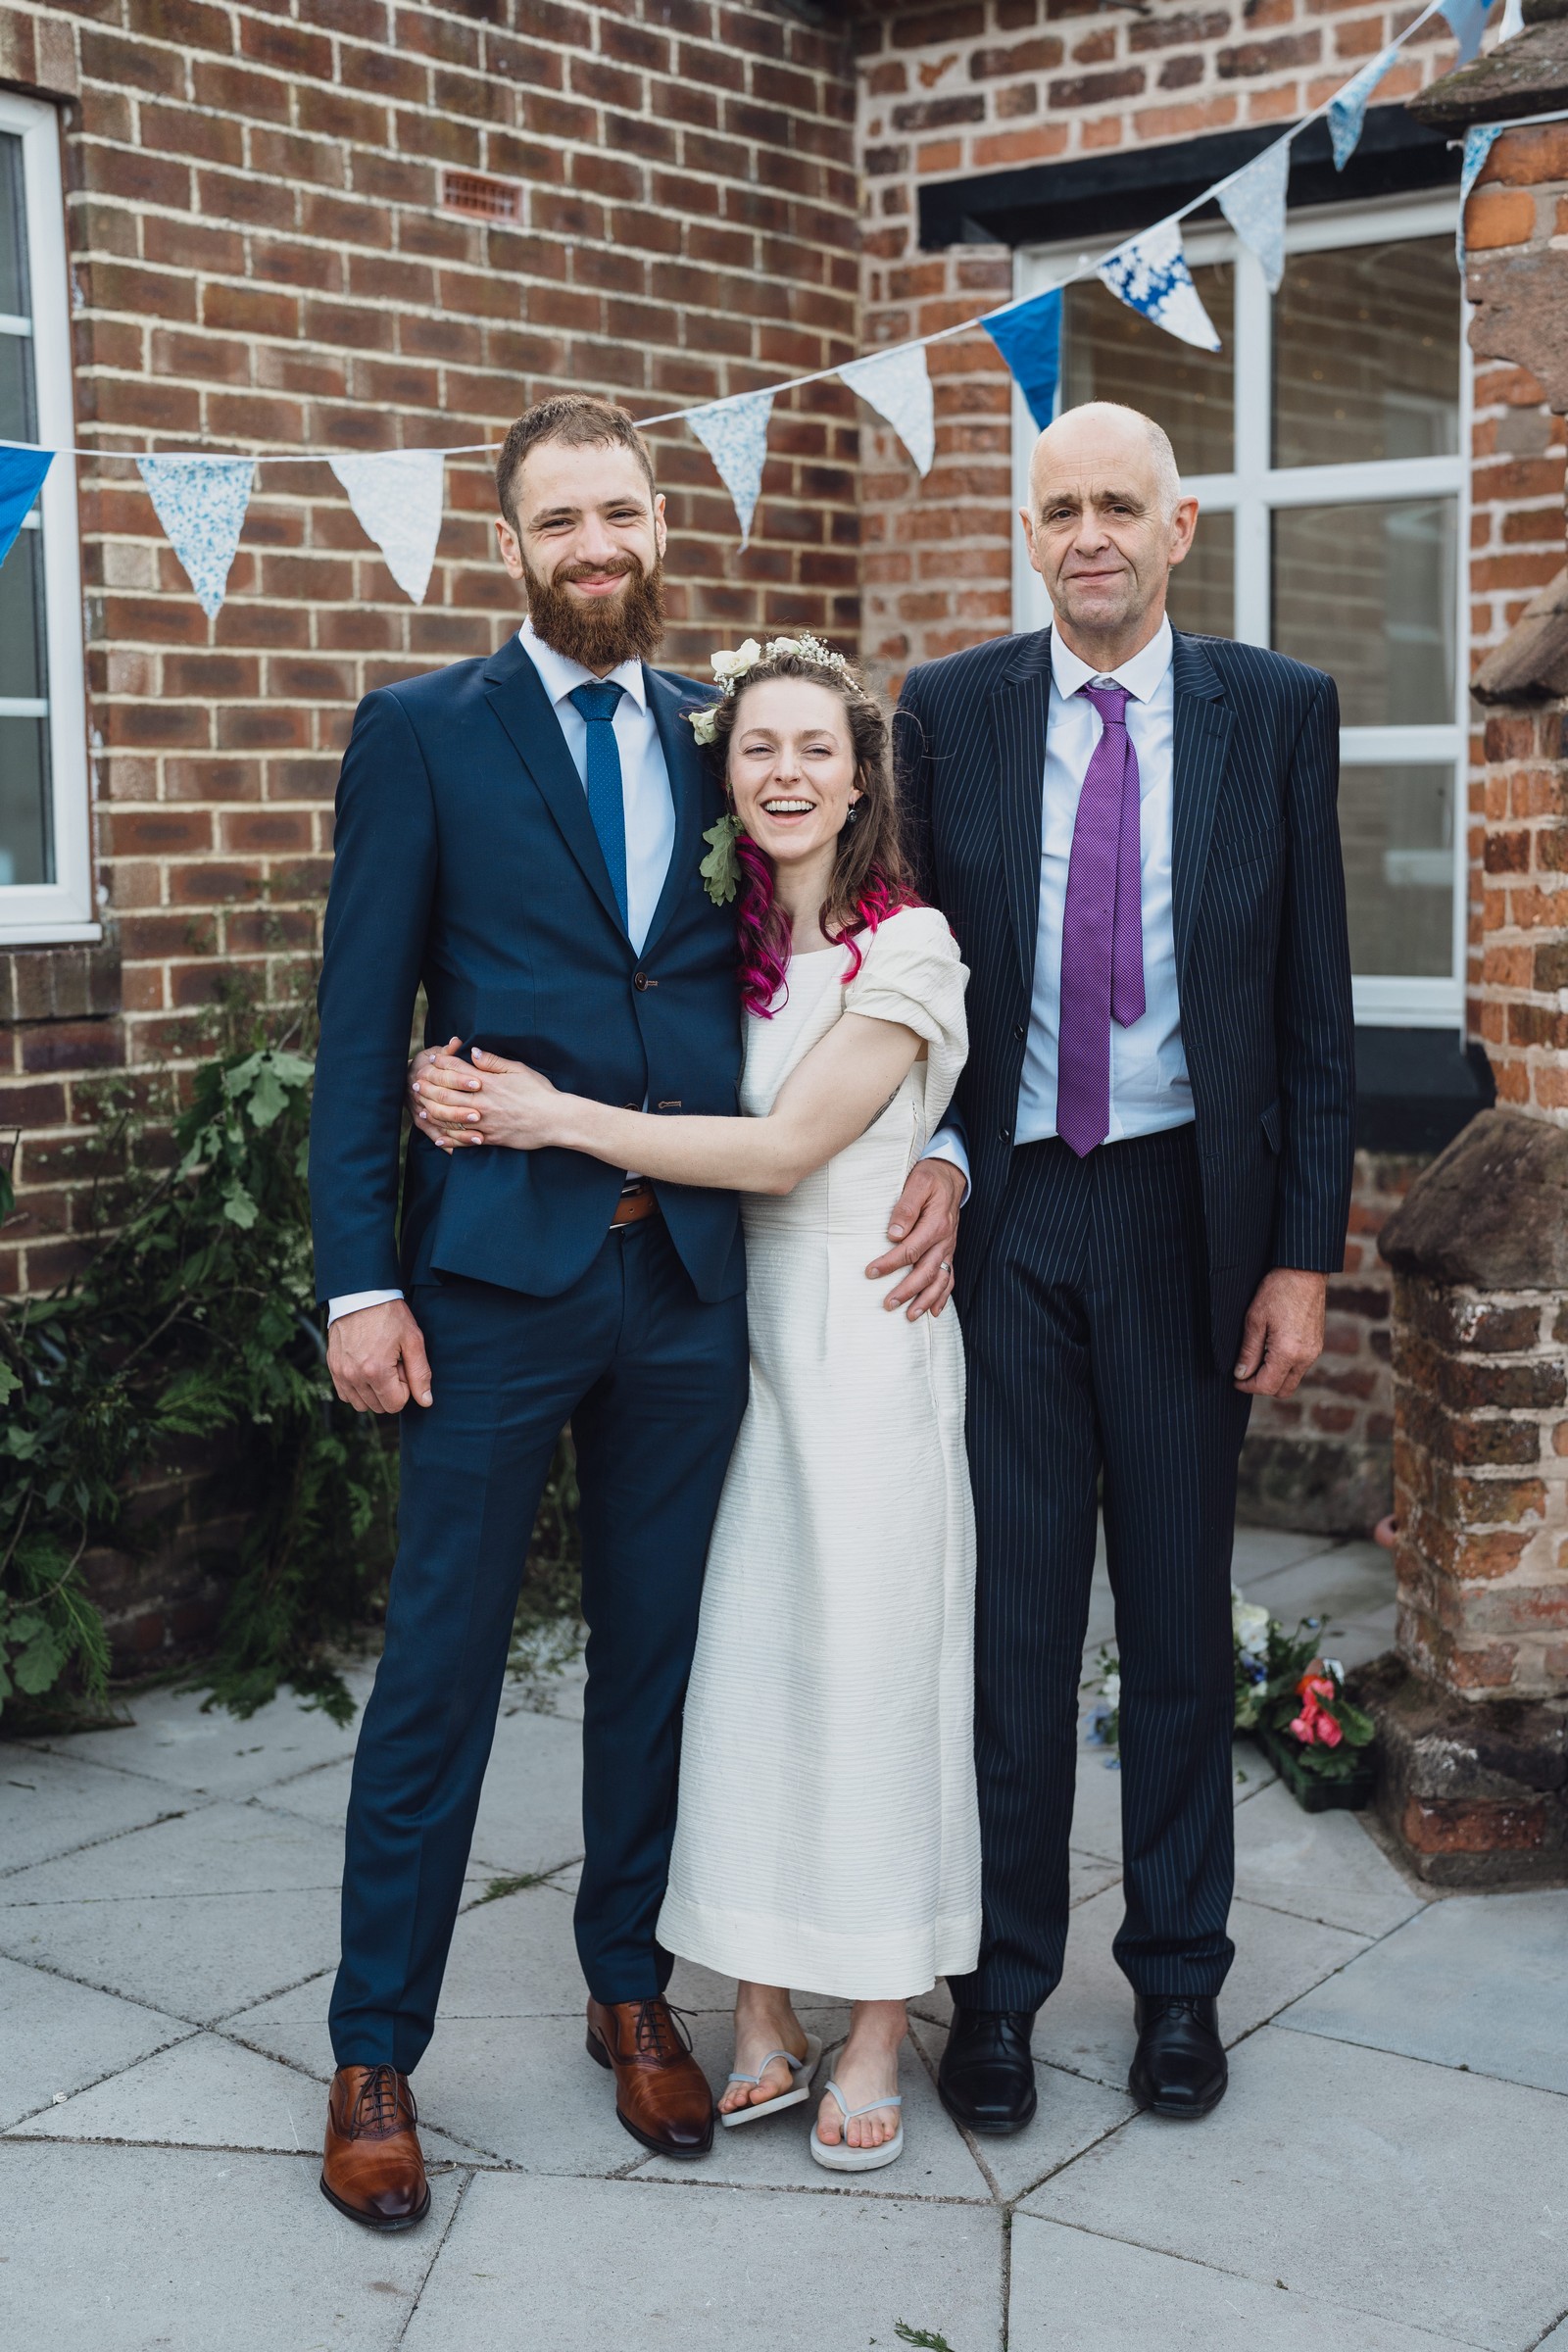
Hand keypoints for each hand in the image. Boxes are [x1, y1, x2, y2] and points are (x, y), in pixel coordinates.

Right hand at [327, 1299, 432, 1414]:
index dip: (405, 1388)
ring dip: (374, 1392)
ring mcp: (340, 1373)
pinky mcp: (332, 1367)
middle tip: (392, 1363)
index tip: (403, 1366)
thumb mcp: (412, 1340)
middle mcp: (354, 1376)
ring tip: (379, 1365)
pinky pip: (345, 1395)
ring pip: (361, 1404)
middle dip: (390, 1390)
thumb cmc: (389, 1315)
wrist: (360, 1294)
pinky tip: (366, 1369)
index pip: (396, 1404)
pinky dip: (357, 1389)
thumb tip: (425, 1402)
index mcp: (375, 1371)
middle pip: (379, 1407)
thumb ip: (420, 1374)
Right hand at [408, 1037, 475, 1152]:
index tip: (479, 1083)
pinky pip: (436, 1136)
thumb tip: (457, 1042)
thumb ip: (449, 1051)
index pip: (445, 1077)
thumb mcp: (437, 1053)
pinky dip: (450, 1145)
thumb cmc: (432, 1062)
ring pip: (439, 1122)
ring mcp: (420, 1110)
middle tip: (480, 1115)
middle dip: (461, 1110)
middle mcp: (420, 1093)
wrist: (407, 1076)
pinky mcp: (422, 1123)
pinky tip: (464, 1151)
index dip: (461, 1080)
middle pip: (441, 1102)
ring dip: (459, 1131)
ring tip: (479, 1137)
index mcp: (426, 1072)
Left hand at [410, 1043, 562, 1151]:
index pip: (456, 1069)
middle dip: (428, 1087)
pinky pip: (464, 1140)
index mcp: (488, 1082)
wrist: (554, 1119)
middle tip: (416, 1084)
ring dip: (432, 1112)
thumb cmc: (539, 1092)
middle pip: (445, 1092)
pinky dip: (448, 1140)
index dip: (441, 1062)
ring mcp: (484, 1121)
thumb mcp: (519, 1069)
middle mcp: (482, 1101)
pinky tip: (438, 1138)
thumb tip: (474, 1052)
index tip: (432, 1060)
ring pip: (449, 1117)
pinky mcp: (490, 1138)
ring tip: (421, 1109)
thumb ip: (494, 1061)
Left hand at [867, 1156, 963, 1320]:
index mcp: (936, 1224)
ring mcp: (948, 1247)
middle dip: (907, 1290)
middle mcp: (945, 1240)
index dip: (890, 1263)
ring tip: (910, 1316)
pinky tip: (934, 1311)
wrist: (950, 1175)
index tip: (870, 1272)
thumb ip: (906, 1208)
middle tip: (887, 1304)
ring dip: (925, 1300)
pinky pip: (949, 1277)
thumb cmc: (930, 1178)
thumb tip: (893, 1234)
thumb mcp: (917, 1183)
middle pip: (925, 1271)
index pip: (911, 1250)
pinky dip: (943, 1296)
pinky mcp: (948, 1251)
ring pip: (939, 1279)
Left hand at [1233, 1268, 1327, 1396]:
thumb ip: (1248, 1351)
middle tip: (1245, 1373)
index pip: (1267, 1386)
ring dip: (1275, 1377)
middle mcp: (1306, 1357)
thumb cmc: (1277, 1291)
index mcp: (1288, 1352)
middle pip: (1283, 1390)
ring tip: (1257, 1359)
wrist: (1304, 1272)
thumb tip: (1241, 1374)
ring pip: (1293, 1380)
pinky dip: (1285, 1367)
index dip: (1248, 1387)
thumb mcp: (1254, 1320)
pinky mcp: (1318, 1345)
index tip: (1235, 1380)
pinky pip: (1301, 1367)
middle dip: (1262, 1386)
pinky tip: (1272, 1350)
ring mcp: (1314, 1352)